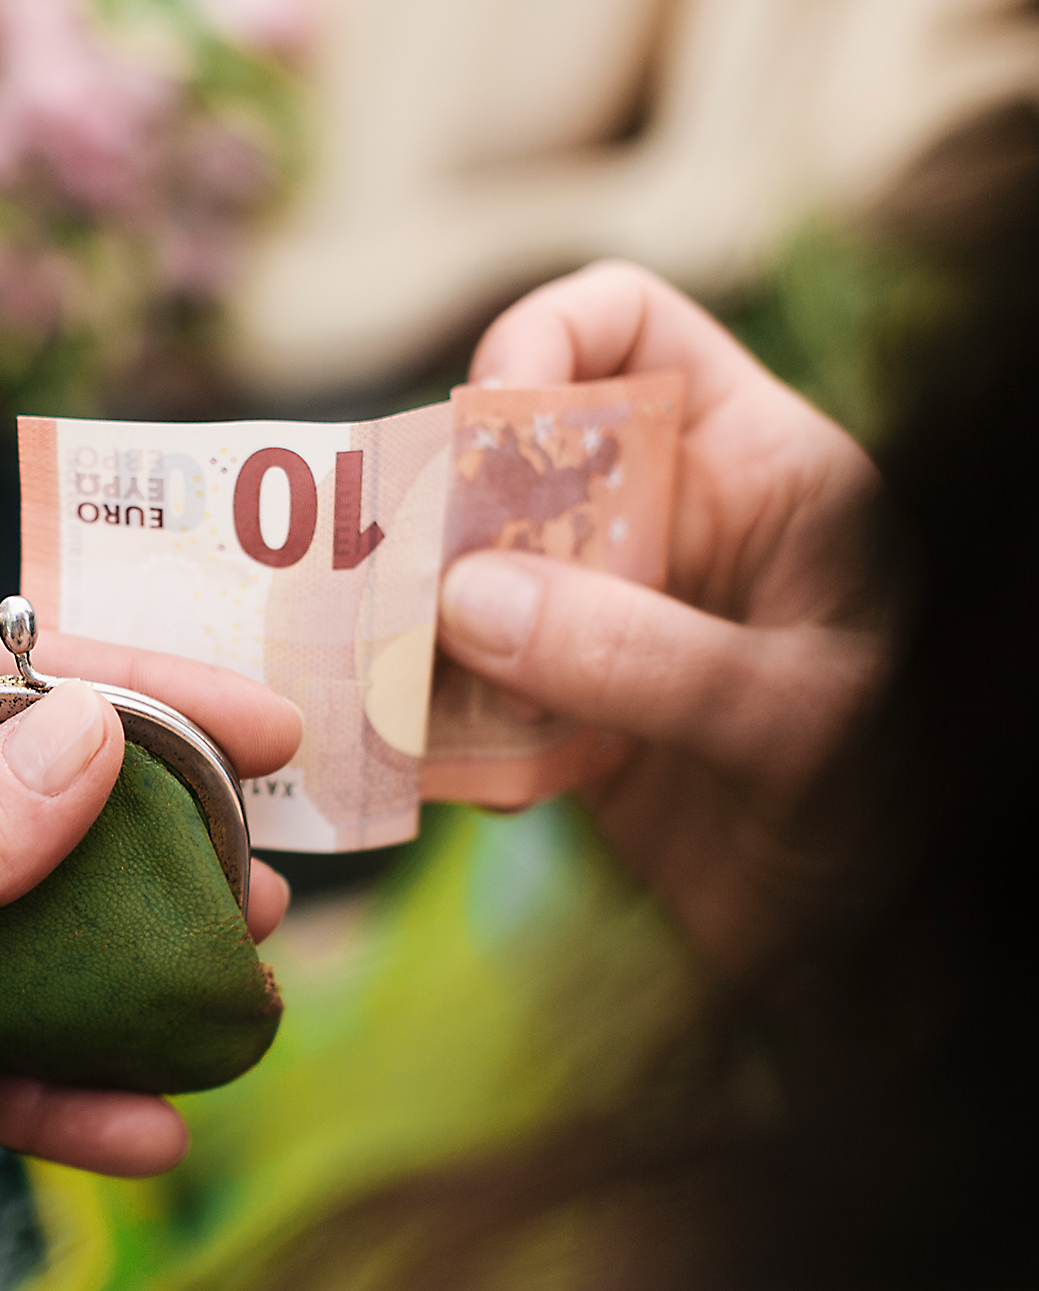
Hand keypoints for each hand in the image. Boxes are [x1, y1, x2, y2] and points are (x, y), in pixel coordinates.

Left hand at [0, 622, 301, 1290]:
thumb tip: (98, 735)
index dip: (127, 690)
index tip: (258, 729)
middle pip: (5, 795)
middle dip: (138, 844)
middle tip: (260, 881)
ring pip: (0, 918)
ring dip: (115, 964)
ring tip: (233, 992)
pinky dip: (47, 1078)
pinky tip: (137, 1126)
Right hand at [437, 262, 886, 965]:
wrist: (875, 961)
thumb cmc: (894, 812)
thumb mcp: (796, 718)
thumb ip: (643, 653)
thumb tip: (463, 601)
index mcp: (756, 470)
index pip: (630, 330)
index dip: (542, 343)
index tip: (479, 425)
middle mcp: (668, 530)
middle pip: (513, 455)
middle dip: (442, 508)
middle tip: (396, 583)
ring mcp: (607, 625)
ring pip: (468, 578)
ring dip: (421, 627)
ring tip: (398, 684)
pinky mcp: (562, 717)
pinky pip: (463, 690)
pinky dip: (438, 724)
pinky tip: (471, 778)